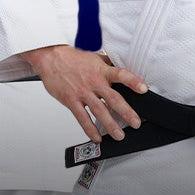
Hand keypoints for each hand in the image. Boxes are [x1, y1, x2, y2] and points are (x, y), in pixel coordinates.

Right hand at [24, 45, 147, 142]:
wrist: (51, 57)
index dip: (133, 81)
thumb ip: (109, 65)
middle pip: (113, 98)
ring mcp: (82, 92)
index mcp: (102, 70)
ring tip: (119, 135)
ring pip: (99, 111)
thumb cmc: (73, 58)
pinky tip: (97, 137)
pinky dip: (89, 129)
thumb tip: (124, 67)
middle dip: (126, 112)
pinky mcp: (70, 100)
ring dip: (110, 125)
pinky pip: (82, 118)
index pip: (121, 74)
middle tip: (136, 123)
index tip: (144, 89)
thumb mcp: (95, 57)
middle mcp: (94, 82)